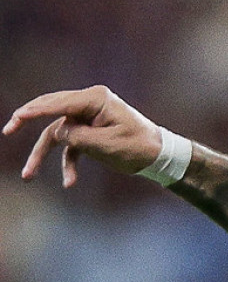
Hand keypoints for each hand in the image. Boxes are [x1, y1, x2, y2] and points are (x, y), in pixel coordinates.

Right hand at [6, 85, 169, 187]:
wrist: (160, 156)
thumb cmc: (139, 147)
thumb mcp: (107, 145)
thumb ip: (79, 138)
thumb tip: (57, 134)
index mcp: (96, 99)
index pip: (59, 103)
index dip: (36, 110)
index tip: (18, 117)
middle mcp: (88, 104)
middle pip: (51, 111)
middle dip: (28, 121)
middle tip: (8, 130)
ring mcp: (86, 118)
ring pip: (56, 134)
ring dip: (44, 155)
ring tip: (28, 175)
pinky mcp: (88, 132)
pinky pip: (70, 147)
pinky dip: (68, 164)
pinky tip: (69, 182)